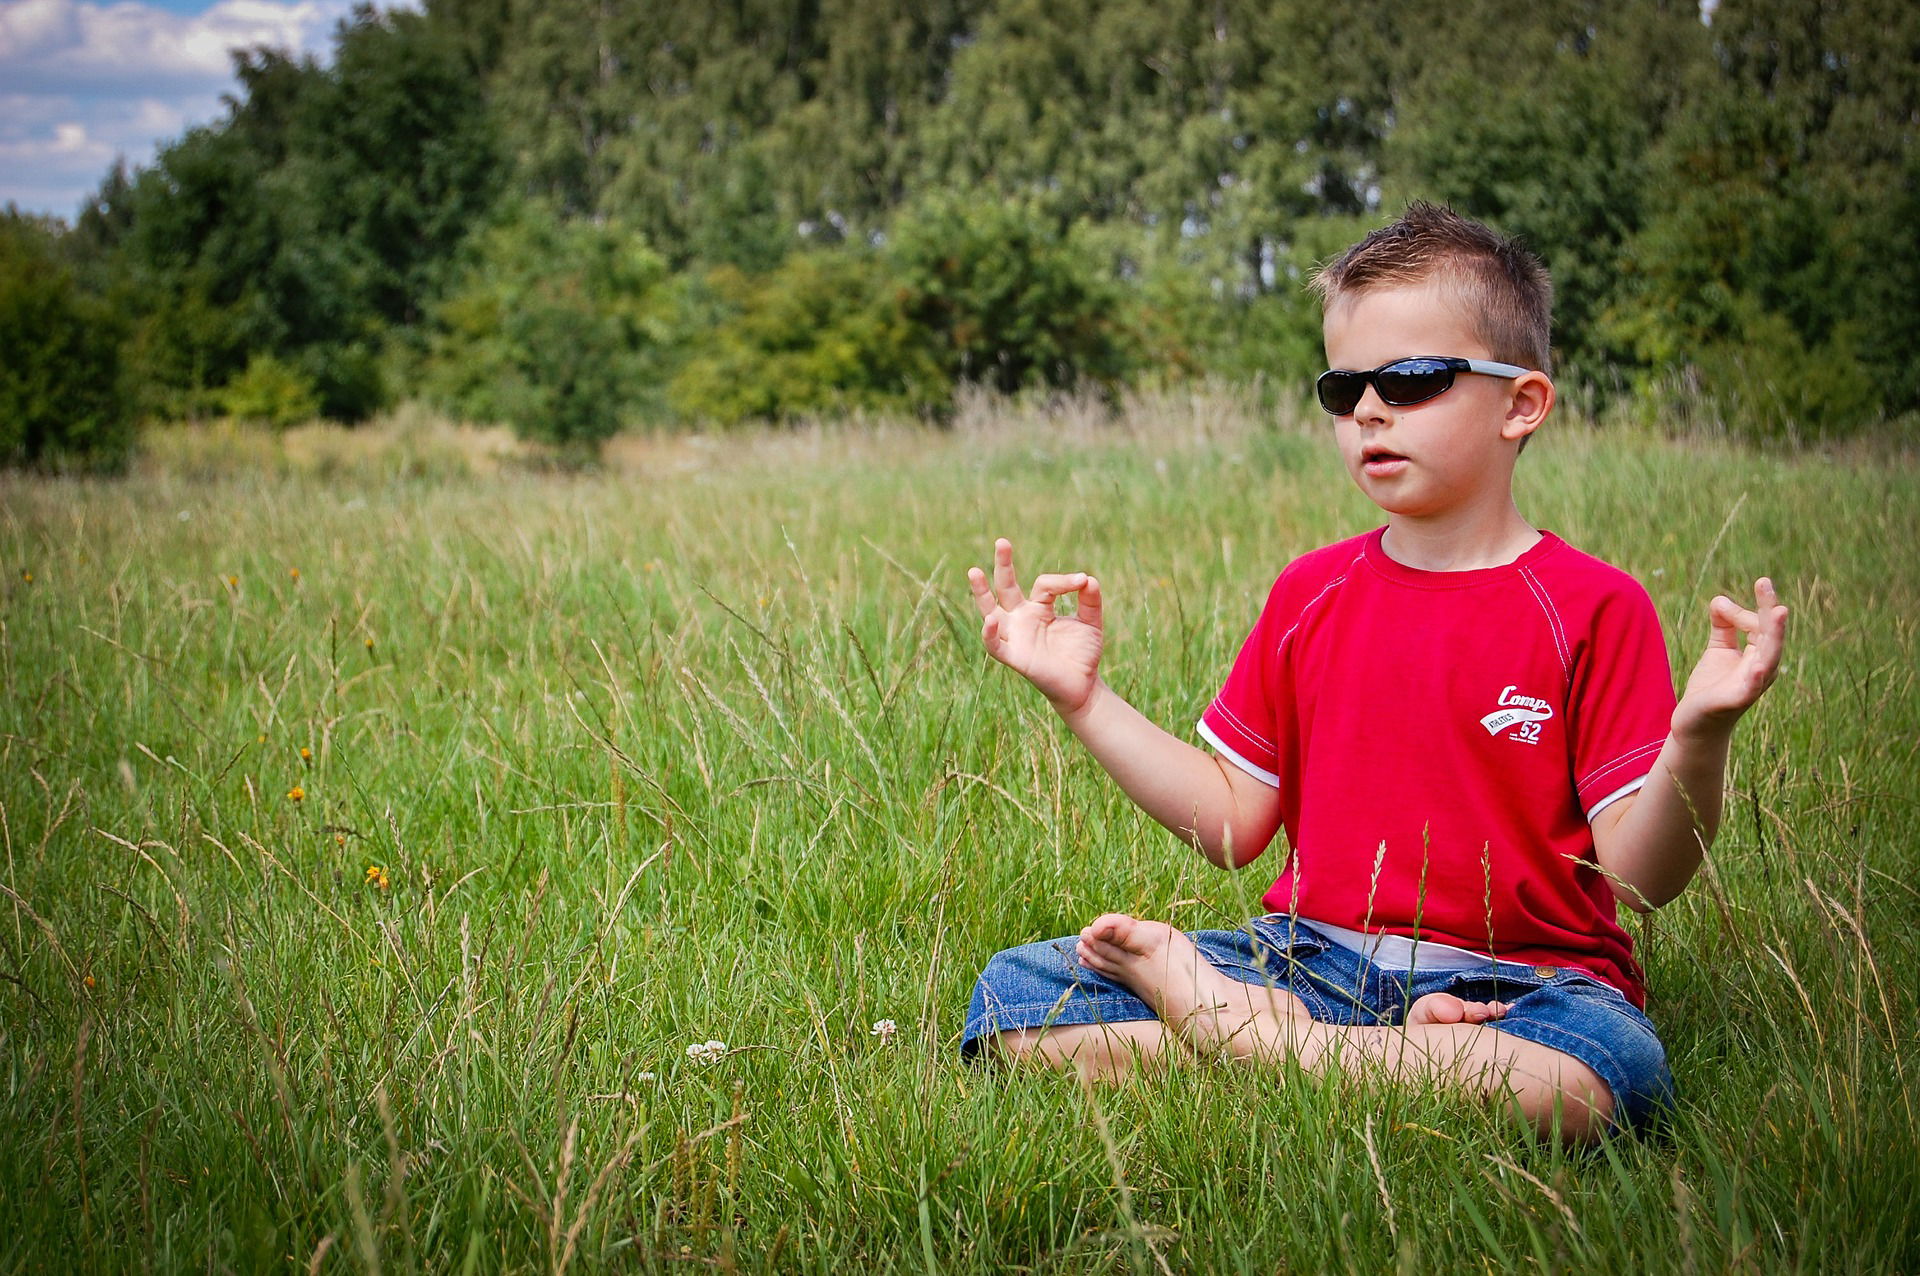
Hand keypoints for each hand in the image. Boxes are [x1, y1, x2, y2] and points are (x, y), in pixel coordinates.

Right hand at [967, 538, 1103, 715]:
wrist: (1083, 686)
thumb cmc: (1083, 653)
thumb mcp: (1091, 622)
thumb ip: (1090, 601)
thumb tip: (1088, 578)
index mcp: (1038, 608)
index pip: (1043, 585)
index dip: (1062, 581)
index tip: (1081, 581)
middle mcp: (1022, 618)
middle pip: (1006, 587)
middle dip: (1003, 565)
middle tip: (1002, 541)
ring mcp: (1015, 636)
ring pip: (991, 611)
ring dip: (981, 593)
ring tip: (974, 571)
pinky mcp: (1014, 656)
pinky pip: (995, 645)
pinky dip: (990, 634)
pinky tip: (990, 620)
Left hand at [1674, 577, 1788, 737]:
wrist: (1695, 722)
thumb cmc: (1712, 686)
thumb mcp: (1719, 649)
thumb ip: (1723, 624)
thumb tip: (1720, 599)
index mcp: (1760, 655)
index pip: (1762, 624)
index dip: (1745, 610)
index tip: (1724, 603)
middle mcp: (1763, 669)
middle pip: (1771, 636)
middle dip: (1770, 610)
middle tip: (1765, 583)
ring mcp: (1752, 686)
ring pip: (1768, 657)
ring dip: (1774, 635)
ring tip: (1779, 612)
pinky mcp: (1735, 701)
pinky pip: (1750, 688)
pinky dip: (1755, 677)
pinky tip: (1758, 667)